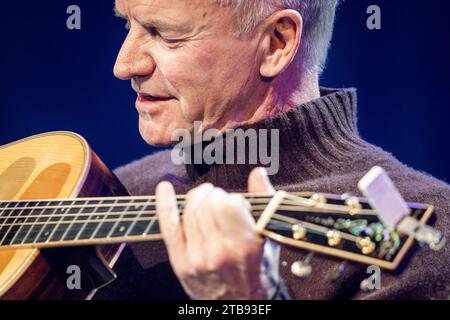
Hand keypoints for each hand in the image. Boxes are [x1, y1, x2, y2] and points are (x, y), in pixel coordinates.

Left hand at [155, 167, 276, 299]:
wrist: (238, 302)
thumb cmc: (256, 269)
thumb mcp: (267, 238)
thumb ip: (264, 202)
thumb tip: (258, 172)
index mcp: (245, 246)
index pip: (229, 203)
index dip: (233, 199)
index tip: (237, 206)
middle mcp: (219, 252)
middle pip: (208, 204)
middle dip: (215, 197)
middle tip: (221, 203)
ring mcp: (197, 258)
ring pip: (190, 210)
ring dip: (199, 199)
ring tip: (206, 204)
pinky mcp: (180, 261)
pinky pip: (168, 226)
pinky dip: (165, 204)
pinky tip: (164, 188)